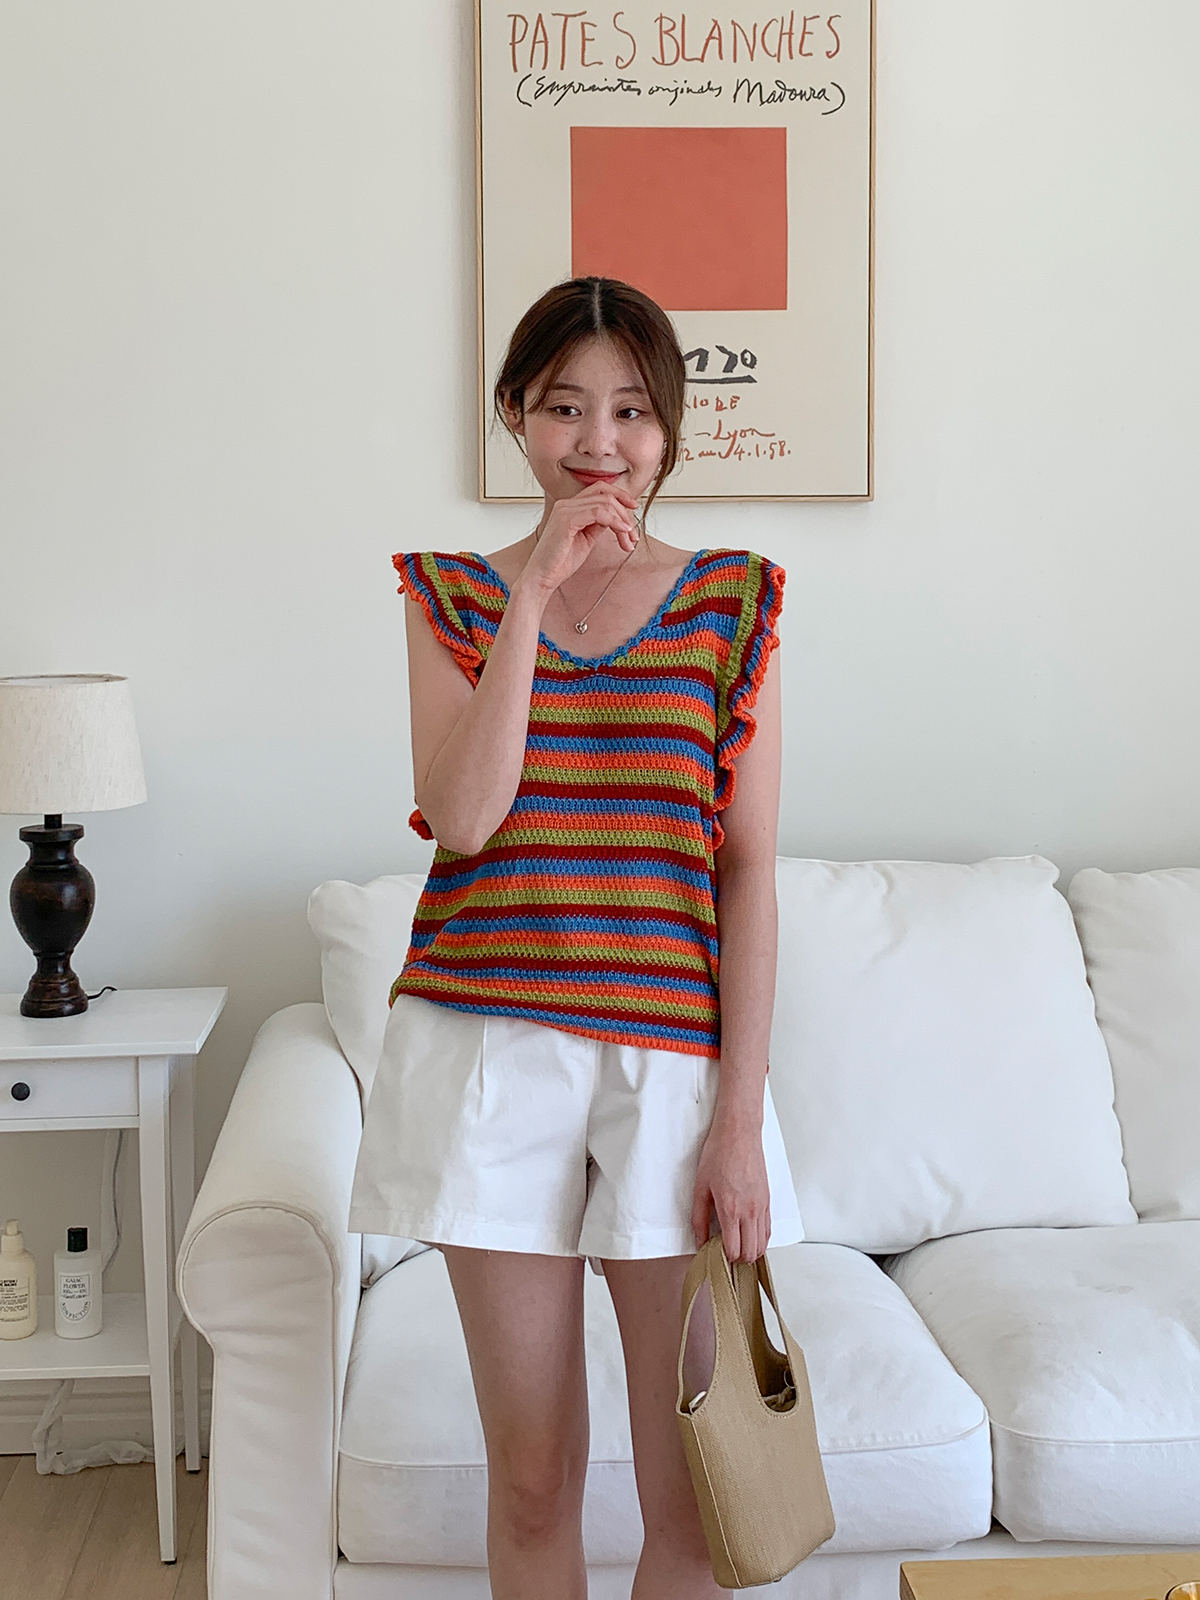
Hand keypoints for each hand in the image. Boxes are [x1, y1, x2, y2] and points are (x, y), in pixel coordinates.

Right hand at [518, 482, 640, 598]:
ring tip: (630, 540)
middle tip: (634, 536)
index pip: (599, 489)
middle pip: (605, 495)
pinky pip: (598, 513)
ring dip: (623, 521)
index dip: (620, 495)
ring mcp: (565, 510)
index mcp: (569, 507)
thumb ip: (598, 525)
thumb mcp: (586, 539)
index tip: (634, 508)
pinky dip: (615, 522)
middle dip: (625, 513)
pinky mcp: (566, 520)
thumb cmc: (560, 562)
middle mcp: (566, 504)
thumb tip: (616, 518)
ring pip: (605, 503)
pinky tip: (623, 533)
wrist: (542, 577)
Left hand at [691, 1115, 770, 1263]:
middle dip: (739, 1259)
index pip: (733, 1251)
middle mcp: (750, 1211)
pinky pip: (769, 1229)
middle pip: (751, 1253)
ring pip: (763, 1244)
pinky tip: (748, 1234)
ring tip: (737, 1245)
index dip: (724, 1259)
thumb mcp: (700, 1187)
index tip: (714, 1255)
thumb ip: (699, 1219)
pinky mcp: (768, 1200)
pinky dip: (760, 1238)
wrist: (739, 1133)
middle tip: (725, 1254)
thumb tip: (700, 1241)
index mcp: (730, 1210)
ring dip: (751, 1250)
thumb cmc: (718, 1154)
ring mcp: (762, 1206)